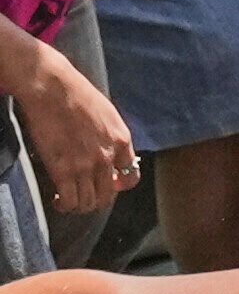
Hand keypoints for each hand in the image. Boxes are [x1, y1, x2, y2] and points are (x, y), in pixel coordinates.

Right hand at [3, 40, 132, 215]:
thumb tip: (113, 150)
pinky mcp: (63, 169)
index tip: (107, 185)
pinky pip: (70, 200)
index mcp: (121, 141)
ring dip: (80, 206)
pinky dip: (65, 205)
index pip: (131, 177)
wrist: (52, 87)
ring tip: (69, 200)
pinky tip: (58, 199)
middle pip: (108, 195)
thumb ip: (112, 135)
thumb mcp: (107, 114)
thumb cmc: (75, 94)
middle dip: (96, 200)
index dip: (118, 186)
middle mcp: (107, 157)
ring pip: (89, 203)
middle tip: (83, 195)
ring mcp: (86, 165)